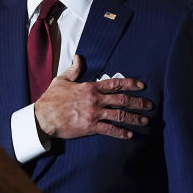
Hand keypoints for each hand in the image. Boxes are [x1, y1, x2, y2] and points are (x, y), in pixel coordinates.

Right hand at [33, 55, 152, 140]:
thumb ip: (74, 69)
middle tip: (149, 106)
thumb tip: (78, 57)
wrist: (43, 117)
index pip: (115, 83)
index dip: (130, 84)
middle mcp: (95, 100)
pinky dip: (121, 132)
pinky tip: (129, 135)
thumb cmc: (51, 99)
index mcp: (90, 87)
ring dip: (134, 118)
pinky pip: (109, 129)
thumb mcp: (62, 80)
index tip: (141, 86)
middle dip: (138, 102)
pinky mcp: (90, 127)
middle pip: (122, 100)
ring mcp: (94, 114)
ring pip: (119, 115)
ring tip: (144, 121)